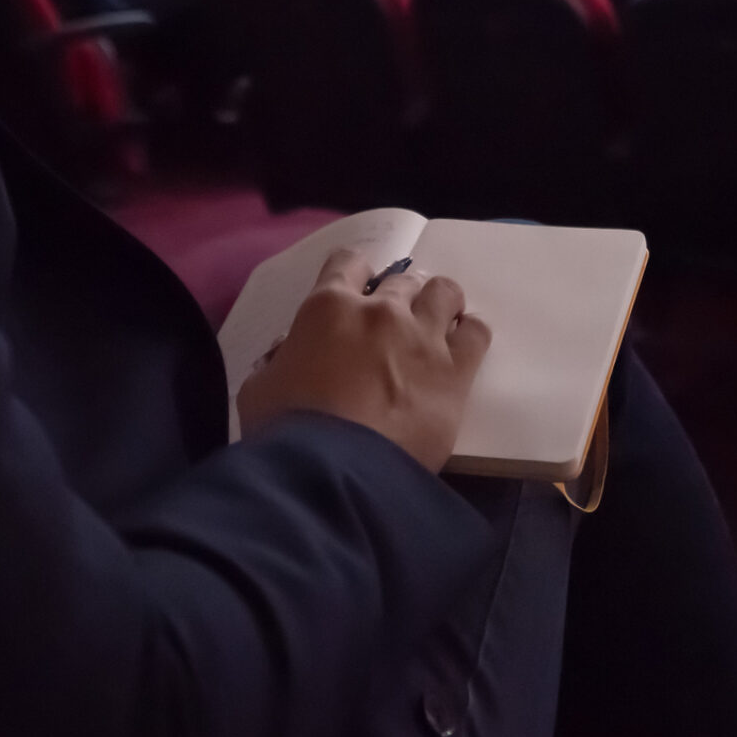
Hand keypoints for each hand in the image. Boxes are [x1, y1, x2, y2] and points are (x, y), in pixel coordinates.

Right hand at [237, 249, 490, 471]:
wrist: (333, 474)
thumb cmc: (285, 433)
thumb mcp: (259, 389)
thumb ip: (278, 362)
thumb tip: (287, 356)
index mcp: (328, 308)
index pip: (347, 262)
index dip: (353, 274)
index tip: (356, 292)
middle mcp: (381, 310)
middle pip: (401, 280)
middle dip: (398, 298)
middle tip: (393, 327)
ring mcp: (423, 336)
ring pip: (444, 292)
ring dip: (439, 305)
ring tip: (435, 328)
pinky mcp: (455, 370)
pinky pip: (476, 332)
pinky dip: (469, 334)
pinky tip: (460, 349)